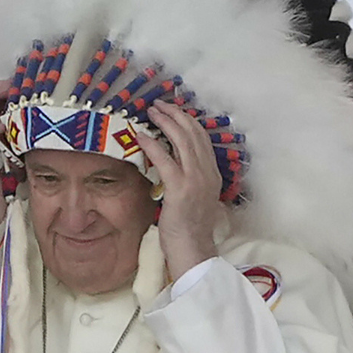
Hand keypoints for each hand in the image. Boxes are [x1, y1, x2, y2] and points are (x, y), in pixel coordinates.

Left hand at [137, 101, 220, 278]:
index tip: (173, 110)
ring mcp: (194, 179)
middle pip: (192, 132)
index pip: (201, 138)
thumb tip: (175, 162)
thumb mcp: (196, 196)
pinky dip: (152, 144)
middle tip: (158, 104)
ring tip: (150, 112)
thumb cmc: (190, 227)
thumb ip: (191, 177)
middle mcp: (207, 171)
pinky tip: (141, 136)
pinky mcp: (179, 188)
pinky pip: (165, 159)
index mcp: (212, 173)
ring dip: (164, 122)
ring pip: (181, 140)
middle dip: (174, 114)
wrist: (193, 248)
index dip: (187, 120)